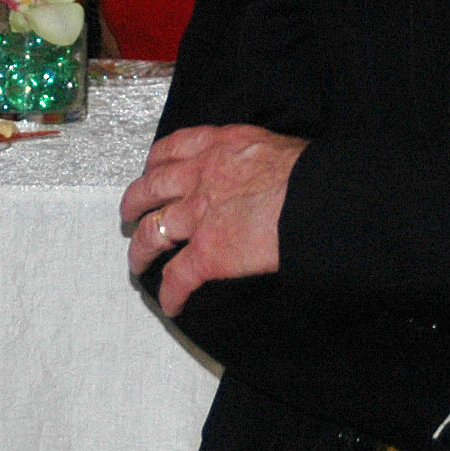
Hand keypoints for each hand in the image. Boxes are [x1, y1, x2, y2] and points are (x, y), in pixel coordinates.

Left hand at [121, 124, 306, 313]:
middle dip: (135, 203)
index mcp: (219, 146)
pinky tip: (172, 304)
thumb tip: (261, 173)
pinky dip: (171, 293)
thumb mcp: (275, 147)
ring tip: (137, 262)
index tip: (151, 170)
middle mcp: (199, 178)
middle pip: (149, 189)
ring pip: (151, 233)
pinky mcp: (207, 254)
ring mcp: (199, 217)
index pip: (172, 148)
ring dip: (140, 251)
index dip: (155, 162)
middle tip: (130, 214)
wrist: (318, 199)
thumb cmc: (313, 172)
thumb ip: (253, 159)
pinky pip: (177, 277)